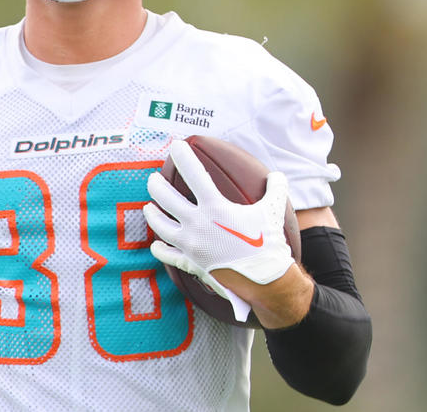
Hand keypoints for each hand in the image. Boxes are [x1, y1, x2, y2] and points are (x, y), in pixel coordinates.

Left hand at [144, 140, 294, 299]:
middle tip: (153, 178)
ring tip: (148, 207)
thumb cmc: (269, 244)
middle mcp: (197, 224)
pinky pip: (169, 255)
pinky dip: (160, 249)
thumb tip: (278, 176)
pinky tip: (156, 245)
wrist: (265, 282)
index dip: (183, 156)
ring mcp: (191, 245)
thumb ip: (275, 189)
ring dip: (152, 215)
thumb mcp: (273, 211)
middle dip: (156, 185)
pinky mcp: (191, 263)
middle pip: (166, 199)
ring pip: (161, 226)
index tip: (176, 146)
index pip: (194, 174)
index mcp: (215, 207)